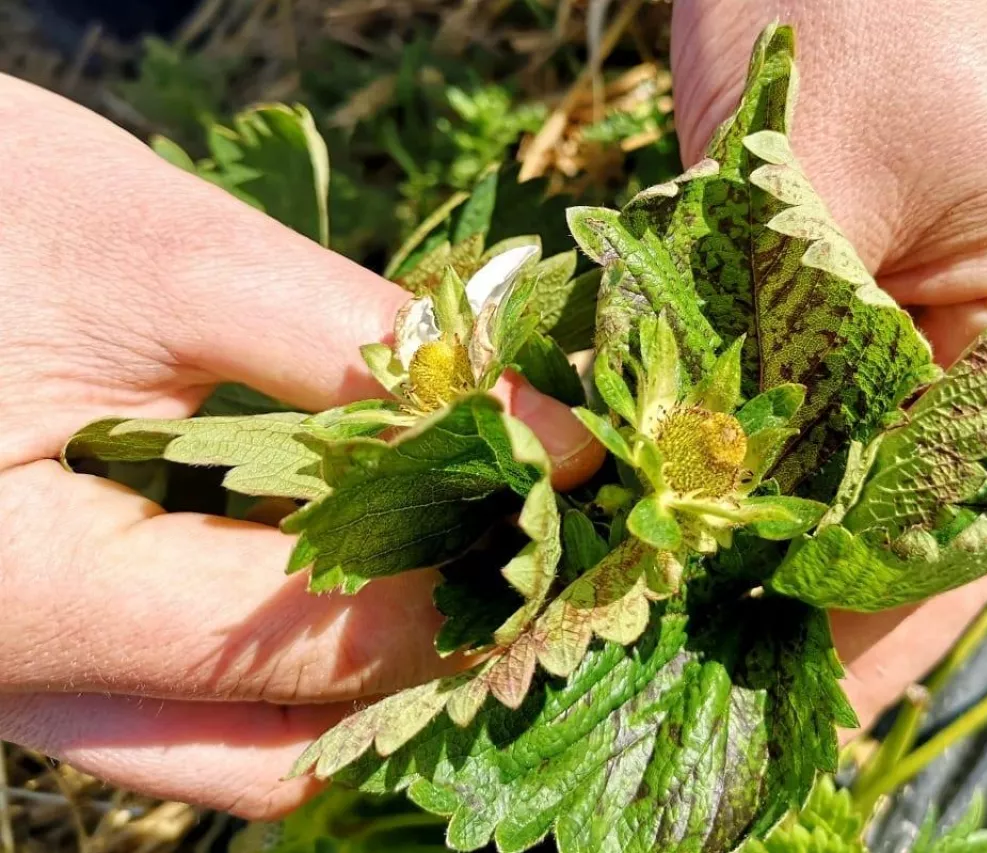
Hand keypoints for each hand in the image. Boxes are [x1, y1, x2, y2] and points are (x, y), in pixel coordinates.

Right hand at [0, 74, 600, 817]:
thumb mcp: (166, 257)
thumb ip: (367, 357)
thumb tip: (552, 442)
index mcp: (23, 602)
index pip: (313, 648)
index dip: (469, 583)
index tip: (574, 509)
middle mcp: (8, 684)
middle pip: (280, 747)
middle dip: (426, 656)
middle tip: (531, 548)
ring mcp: (19, 679)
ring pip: (234, 744)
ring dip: (363, 666)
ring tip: (465, 547)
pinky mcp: (40, 640)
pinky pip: (189, 698)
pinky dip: (292, 644)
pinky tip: (365, 549)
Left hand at [672, 0, 986, 725]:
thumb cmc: (858, 4)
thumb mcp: (812, 183)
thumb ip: (781, 353)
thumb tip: (720, 515)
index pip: (963, 527)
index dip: (869, 631)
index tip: (780, 708)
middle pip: (901, 521)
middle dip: (795, 595)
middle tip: (690, 676)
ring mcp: (924, 335)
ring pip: (841, 478)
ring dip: (756, 537)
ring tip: (665, 617)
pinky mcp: (848, 312)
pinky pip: (795, 417)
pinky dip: (733, 462)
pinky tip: (663, 511)